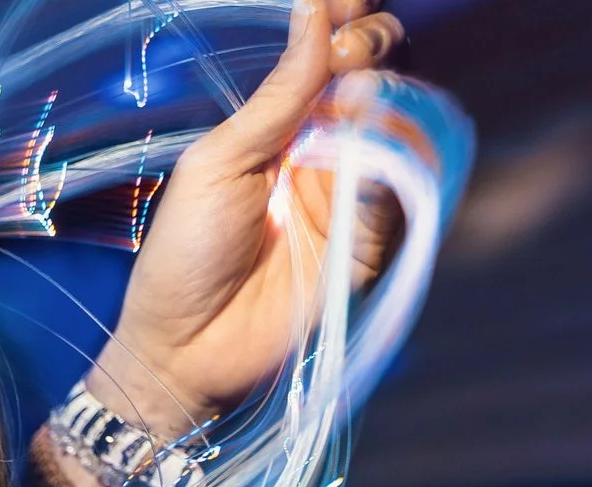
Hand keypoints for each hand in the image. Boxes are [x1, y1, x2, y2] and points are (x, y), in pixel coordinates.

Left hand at [86, 0, 407, 435]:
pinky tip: (370, 136)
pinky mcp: (376, 236)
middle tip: (347, 52)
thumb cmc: (184, 254)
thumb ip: (277, 96)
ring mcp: (354, 191)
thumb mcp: (220, 162)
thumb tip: (314, 10)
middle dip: (372, 46)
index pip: (330, 54)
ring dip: (388, 93)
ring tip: (353, 94)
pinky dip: (398, 150)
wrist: (186, 347)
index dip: (345, 19)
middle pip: (380, 74)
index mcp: (281, 123)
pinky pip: (407, 181)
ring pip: (404, 119)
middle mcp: (325, 148)